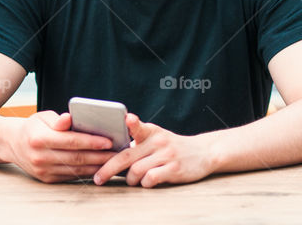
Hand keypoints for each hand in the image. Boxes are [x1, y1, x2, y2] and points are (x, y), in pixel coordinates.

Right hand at [6, 111, 116, 182]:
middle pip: (77, 158)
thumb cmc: (32, 127)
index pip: (71, 141)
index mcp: (39, 138)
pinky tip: (98, 166)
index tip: (108, 141)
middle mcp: (40, 157)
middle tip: (117, 152)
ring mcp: (43, 170)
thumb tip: (69, 119)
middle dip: (100, 156)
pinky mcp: (47, 179)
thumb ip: (57, 120)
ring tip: (112, 160)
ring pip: (76, 170)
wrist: (12, 144)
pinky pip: (71, 177)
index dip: (91, 141)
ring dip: (97, 166)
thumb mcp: (42, 117)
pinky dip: (87, 172)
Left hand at [92, 113, 216, 186]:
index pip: (138, 126)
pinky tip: (146, 182)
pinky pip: (151, 179)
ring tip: (131, 180)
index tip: (126, 119)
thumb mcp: (156, 137)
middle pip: (127, 156)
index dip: (131, 123)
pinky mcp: (174, 169)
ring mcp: (166, 156)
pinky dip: (144, 183)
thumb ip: (137, 141)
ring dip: (129, 179)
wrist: (203, 152)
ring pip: (136, 170)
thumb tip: (110, 152)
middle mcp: (158, 142)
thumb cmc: (171, 146)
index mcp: (150, 131)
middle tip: (98, 178)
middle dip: (109, 168)